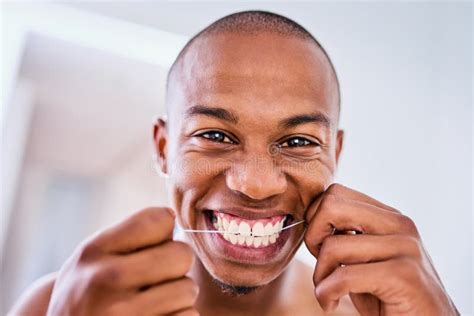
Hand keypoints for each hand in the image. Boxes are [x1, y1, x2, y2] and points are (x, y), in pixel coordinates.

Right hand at [47, 207, 198, 315]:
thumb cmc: (89, 295)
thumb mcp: (90, 261)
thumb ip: (127, 237)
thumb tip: (172, 218)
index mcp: (93, 252)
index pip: (159, 220)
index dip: (165, 229)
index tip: (156, 242)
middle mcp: (105, 280)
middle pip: (181, 254)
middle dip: (177, 264)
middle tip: (160, 276)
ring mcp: (123, 314)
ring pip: (188, 289)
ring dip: (179, 296)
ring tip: (153, 301)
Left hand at [304, 184, 458, 315]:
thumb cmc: (389, 297)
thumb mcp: (365, 260)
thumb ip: (345, 236)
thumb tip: (310, 220)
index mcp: (389, 217)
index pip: (336, 193)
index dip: (315, 220)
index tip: (319, 249)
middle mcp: (400, 225)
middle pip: (332, 205)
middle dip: (313, 236)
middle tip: (321, 266)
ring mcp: (405, 247)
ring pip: (333, 245)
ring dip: (319, 276)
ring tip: (328, 292)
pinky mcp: (403, 275)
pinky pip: (343, 276)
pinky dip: (326, 293)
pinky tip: (330, 303)